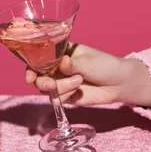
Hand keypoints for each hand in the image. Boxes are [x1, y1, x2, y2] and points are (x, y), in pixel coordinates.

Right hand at [26, 43, 150, 106]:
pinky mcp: (66, 96)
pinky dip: (65, 96)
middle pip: (38, 76)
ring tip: (78, 82)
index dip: (31, 66)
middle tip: (51, 85)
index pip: (39, 58)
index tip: (31, 75)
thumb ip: (72, 64)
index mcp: (60, 52)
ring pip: (47, 89)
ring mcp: (61, 82)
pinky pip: (56, 99)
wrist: (119, 84)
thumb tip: (61, 63)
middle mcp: (57, 67)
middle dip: (42, 82)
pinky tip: (78, 90)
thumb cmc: (105, 65)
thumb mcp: (88, 61)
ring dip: (60, 88)